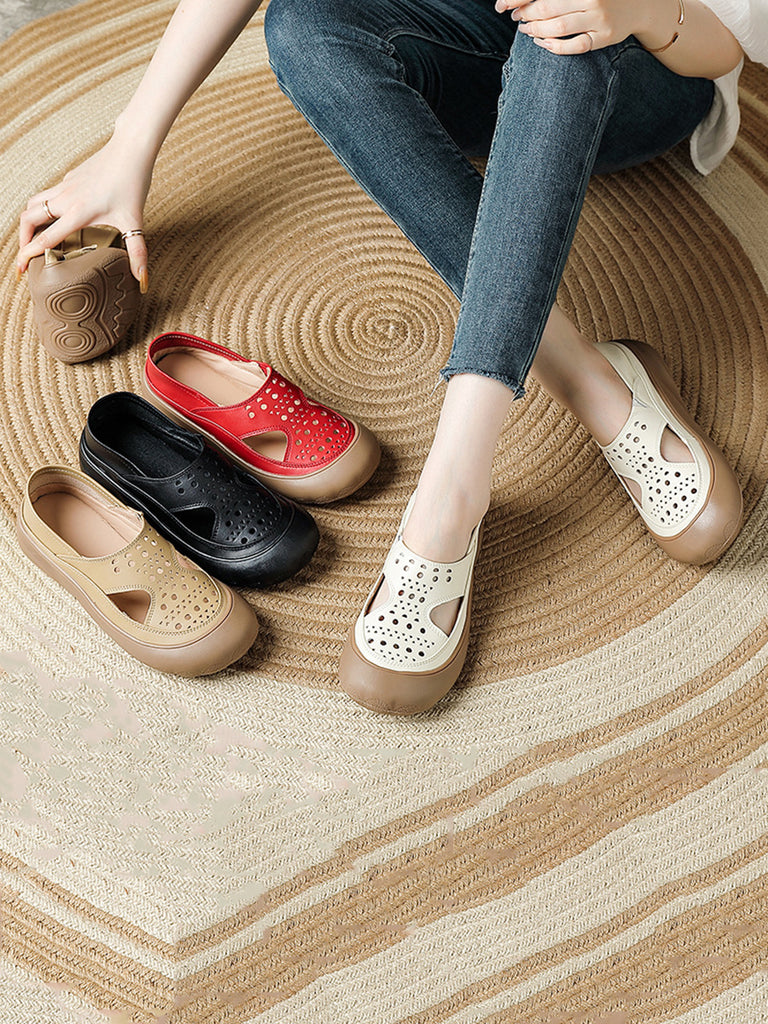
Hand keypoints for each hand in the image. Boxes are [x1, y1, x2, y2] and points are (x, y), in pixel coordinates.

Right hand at [17, 132, 153, 290]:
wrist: (130, 151)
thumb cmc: (132, 184)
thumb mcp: (135, 222)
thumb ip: (138, 253)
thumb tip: (142, 279)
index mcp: (77, 213)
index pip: (45, 238)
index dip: (29, 254)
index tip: (20, 268)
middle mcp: (65, 199)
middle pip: (28, 218)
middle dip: (22, 239)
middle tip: (24, 256)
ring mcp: (65, 187)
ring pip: (33, 203)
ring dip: (28, 221)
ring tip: (32, 238)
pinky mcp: (69, 179)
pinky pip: (47, 194)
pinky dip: (41, 208)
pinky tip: (54, 217)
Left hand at [495, 0, 638, 53]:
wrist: (639, 3)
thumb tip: (524, 1)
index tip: (506, 4)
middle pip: (548, 8)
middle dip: (527, 14)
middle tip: (517, 17)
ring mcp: (599, 19)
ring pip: (558, 28)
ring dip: (536, 31)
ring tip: (526, 30)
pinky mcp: (604, 37)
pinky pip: (573, 46)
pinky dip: (554, 47)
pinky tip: (542, 43)